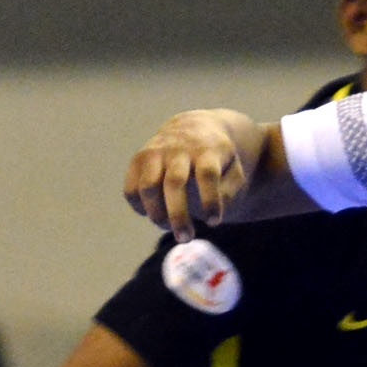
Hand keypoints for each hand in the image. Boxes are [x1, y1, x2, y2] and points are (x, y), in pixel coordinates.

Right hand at [125, 110, 259, 238]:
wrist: (193, 129)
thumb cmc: (217, 160)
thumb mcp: (234, 171)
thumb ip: (229, 192)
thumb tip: (212, 216)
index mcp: (206, 150)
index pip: (207, 174)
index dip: (210, 201)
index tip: (214, 222)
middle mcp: (178, 150)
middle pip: (175, 183)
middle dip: (178, 215)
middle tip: (185, 238)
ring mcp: (155, 153)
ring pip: (148, 186)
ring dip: (156, 214)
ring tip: (168, 227)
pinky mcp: (138, 161)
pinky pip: (132, 190)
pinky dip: (140, 208)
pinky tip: (154, 213)